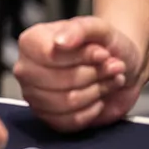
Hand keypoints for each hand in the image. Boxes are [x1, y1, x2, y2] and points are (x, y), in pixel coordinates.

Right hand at [16, 16, 144, 131]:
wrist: (121, 69)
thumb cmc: (106, 45)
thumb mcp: (97, 28)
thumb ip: (78, 30)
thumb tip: (59, 42)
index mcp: (31, 42)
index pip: (50, 56)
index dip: (82, 57)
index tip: (103, 53)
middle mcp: (26, 69)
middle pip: (60, 81)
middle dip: (94, 75)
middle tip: (111, 67)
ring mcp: (35, 96)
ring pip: (67, 102)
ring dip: (97, 91)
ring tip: (107, 80)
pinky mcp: (49, 118)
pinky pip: (71, 121)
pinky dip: (93, 110)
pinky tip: (98, 98)